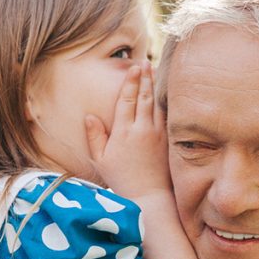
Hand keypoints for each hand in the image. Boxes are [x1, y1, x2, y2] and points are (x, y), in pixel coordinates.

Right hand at [85, 61, 170, 197]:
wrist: (148, 196)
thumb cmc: (121, 179)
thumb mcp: (101, 160)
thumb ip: (95, 136)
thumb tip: (89, 116)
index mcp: (123, 132)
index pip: (127, 99)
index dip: (130, 81)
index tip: (134, 66)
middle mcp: (142, 129)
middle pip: (144, 96)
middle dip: (144, 77)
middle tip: (145, 62)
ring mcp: (158, 134)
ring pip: (156, 104)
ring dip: (154, 87)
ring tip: (154, 72)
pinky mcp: (168, 141)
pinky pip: (166, 116)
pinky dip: (164, 103)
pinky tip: (164, 95)